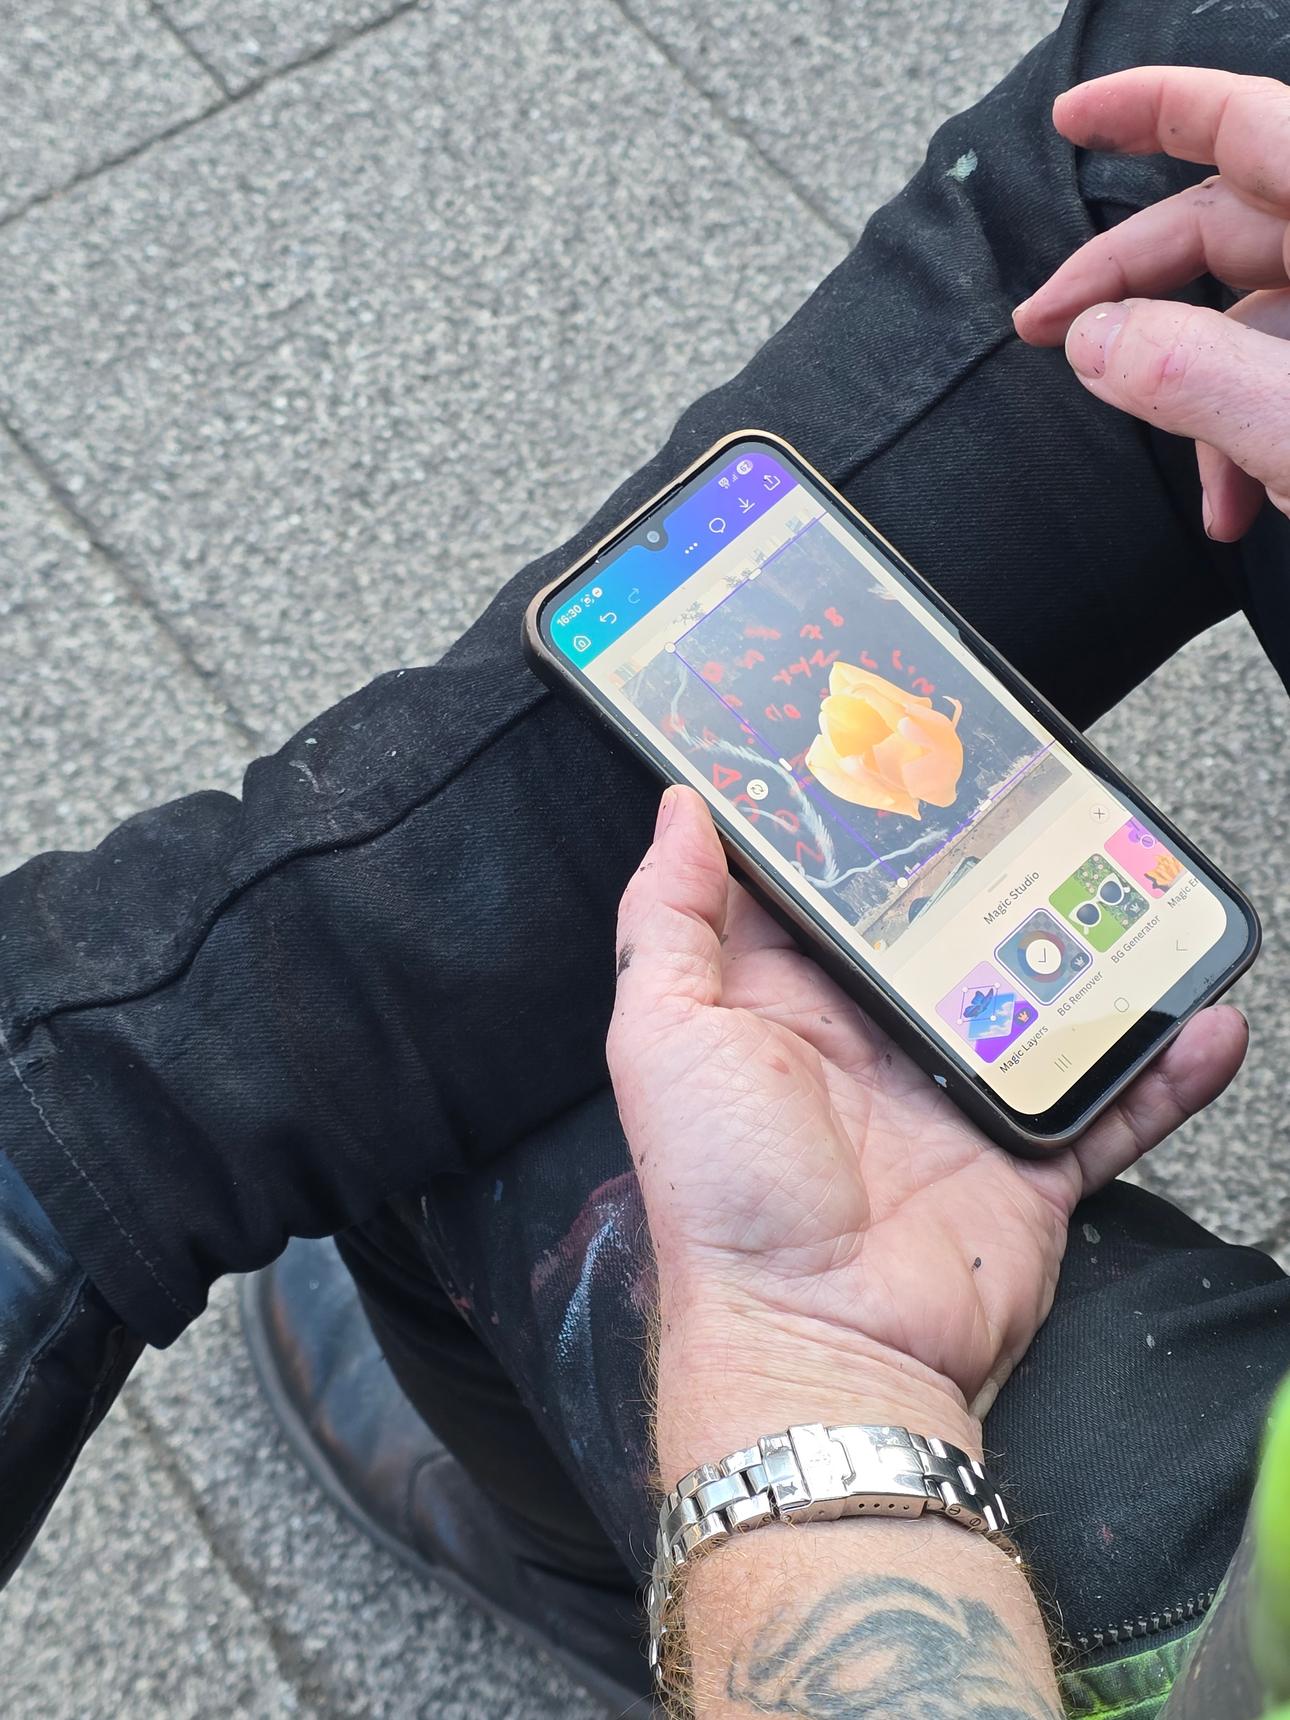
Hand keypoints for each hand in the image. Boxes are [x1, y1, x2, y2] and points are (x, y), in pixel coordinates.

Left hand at [608, 787, 1246, 1473]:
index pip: (825, 897)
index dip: (854, 833)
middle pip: (944, 938)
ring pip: (1041, 1007)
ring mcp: (955, 1104)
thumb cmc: (726, 1199)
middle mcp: (872, 1046)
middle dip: (986, 876)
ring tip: (1137, 897)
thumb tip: (681, 812)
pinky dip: (1161, 1071)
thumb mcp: (666, 1037)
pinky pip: (1109, 1104)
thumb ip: (669, 920)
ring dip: (1091, 958)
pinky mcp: (1025, 1162)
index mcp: (785, 1006)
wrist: (821, 1345)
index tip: (891, 759)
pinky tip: (1202, 1021)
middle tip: (1035, 800)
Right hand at [1014, 67, 1289, 541]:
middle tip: (1047, 332)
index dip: (1148, 108)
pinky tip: (1241, 502)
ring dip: (1198, 397)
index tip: (1071, 119)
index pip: (1239, 121)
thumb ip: (1189, 374)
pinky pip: (1289, 370)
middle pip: (1225, 225)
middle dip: (1128, 288)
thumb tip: (1094, 339)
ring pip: (1256, 315)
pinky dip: (1251, 430)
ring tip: (1196, 482)